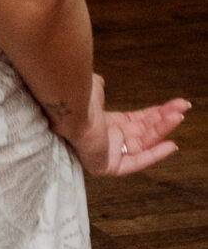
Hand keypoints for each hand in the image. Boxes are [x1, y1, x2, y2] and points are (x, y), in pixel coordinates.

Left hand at [61, 72, 188, 176]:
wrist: (68, 106)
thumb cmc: (74, 96)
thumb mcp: (93, 89)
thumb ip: (100, 90)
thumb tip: (101, 82)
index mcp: (100, 122)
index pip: (132, 122)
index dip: (152, 115)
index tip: (168, 109)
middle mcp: (104, 139)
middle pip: (141, 131)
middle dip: (163, 119)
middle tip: (181, 108)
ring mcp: (105, 153)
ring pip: (143, 143)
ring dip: (162, 129)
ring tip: (179, 116)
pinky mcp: (107, 166)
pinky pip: (137, 162)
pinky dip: (155, 154)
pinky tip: (171, 145)